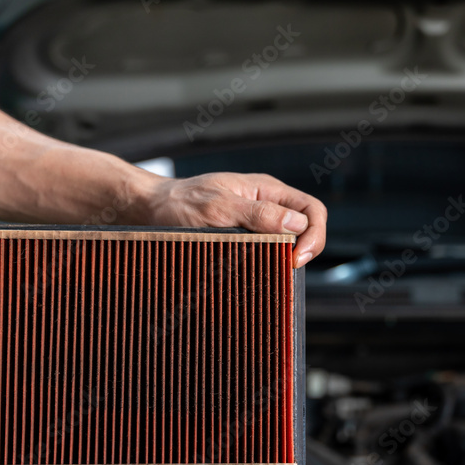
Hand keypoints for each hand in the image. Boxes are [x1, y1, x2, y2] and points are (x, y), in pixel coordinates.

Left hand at [145, 172, 327, 267]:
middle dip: (305, 250)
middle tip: (288, 269)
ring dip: (285, 259)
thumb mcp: (218, 207)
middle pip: (307, 228)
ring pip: (288, 244)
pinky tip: (258, 274)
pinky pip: (268, 253)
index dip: (313, 235)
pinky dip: (268, 265)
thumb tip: (296, 225)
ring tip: (272, 271)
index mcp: (267, 190)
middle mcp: (267, 205)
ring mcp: (256, 224)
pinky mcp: (244, 241)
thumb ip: (258, 214)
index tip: (296, 258)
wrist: (150, 210)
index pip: (312, 210)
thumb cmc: (179, 202)